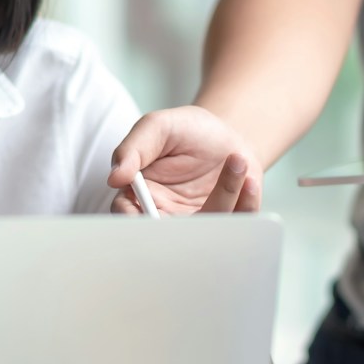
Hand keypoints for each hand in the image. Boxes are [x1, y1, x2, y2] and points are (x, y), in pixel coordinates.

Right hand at [108, 106, 261, 215]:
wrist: (224, 134)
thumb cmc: (185, 130)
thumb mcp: (157, 127)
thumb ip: (133, 149)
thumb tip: (115, 177)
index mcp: (140, 196)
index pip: (127, 218)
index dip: (134, 222)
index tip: (149, 214)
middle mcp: (167, 216)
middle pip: (169, 236)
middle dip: (186, 227)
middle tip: (204, 202)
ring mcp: (198, 221)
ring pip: (208, 228)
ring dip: (226, 195)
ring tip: (237, 160)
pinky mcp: (228, 221)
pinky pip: (238, 222)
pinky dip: (246, 200)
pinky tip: (248, 177)